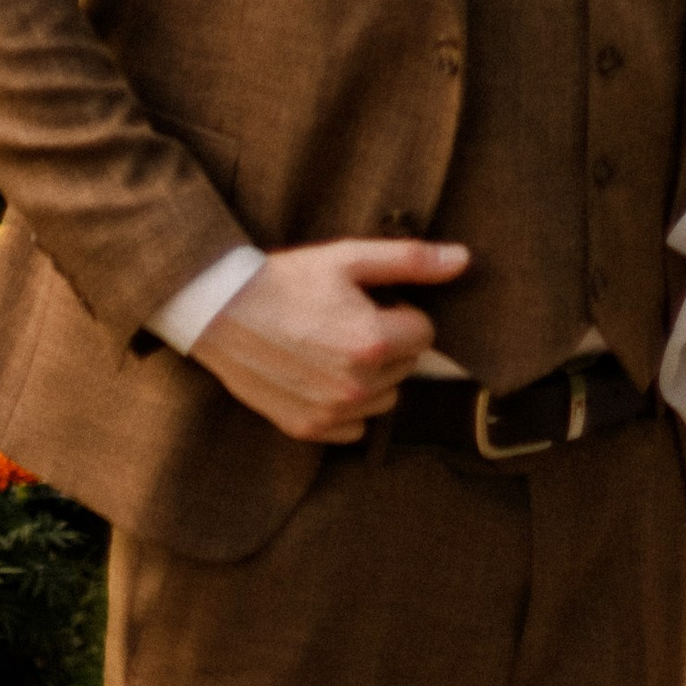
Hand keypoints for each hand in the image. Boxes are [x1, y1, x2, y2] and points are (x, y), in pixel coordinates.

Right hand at [191, 238, 468, 443]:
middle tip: (350, 320)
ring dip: (373, 377)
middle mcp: (356, 386)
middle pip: (406, 366)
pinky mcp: (306, 429)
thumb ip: (411, 260)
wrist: (221, 312)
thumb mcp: (349, 257)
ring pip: (385, 399)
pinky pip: (354, 427)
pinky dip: (348, 406)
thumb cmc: (287, 280)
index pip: (425, 332)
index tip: (373, 302)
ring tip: (335, 346)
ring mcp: (330, 412)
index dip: (403, 312)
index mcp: (373, 342)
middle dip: (390, 344)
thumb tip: (464, 260)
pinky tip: (322, 375)